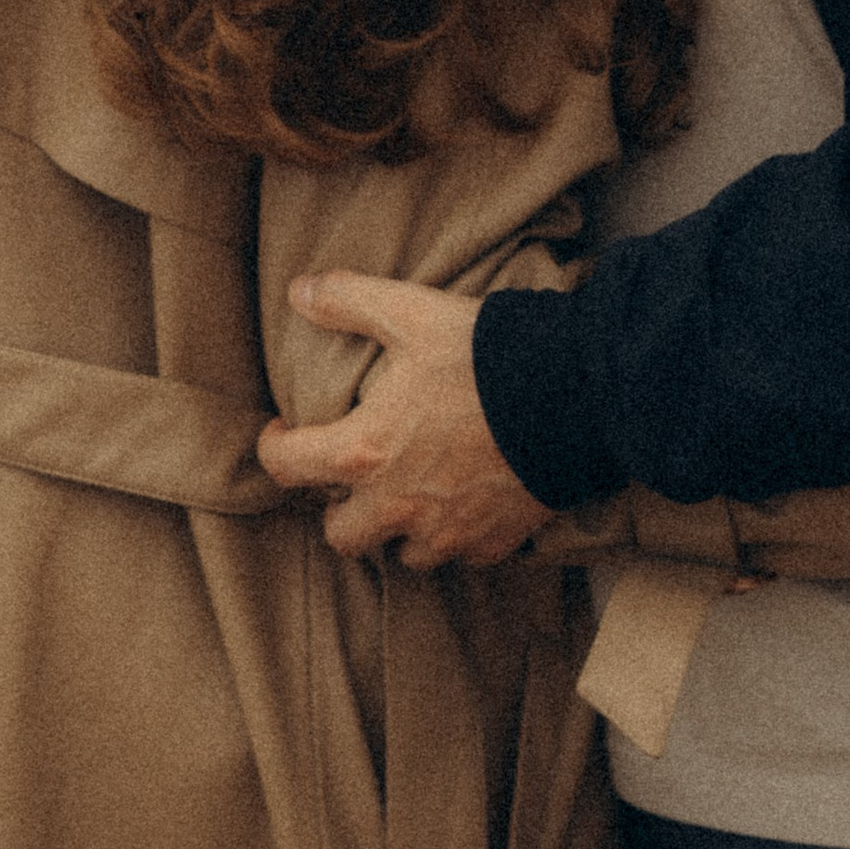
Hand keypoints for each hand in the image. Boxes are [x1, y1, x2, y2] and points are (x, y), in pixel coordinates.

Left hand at [256, 274, 550, 568]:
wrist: (574, 398)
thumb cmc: (485, 356)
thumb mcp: (411, 312)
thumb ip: (349, 301)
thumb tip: (299, 293)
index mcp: (364, 452)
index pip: (288, 467)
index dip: (275, 448)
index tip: (284, 433)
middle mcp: (396, 506)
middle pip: (341, 535)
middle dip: (338, 509)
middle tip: (352, 474)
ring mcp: (446, 533)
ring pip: (402, 553)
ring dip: (398, 527)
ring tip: (411, 492)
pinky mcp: (493, 543)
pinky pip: (460, 555)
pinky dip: (455, 535)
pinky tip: (464, 502)